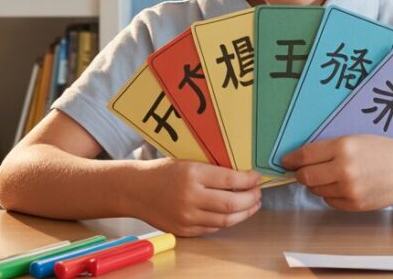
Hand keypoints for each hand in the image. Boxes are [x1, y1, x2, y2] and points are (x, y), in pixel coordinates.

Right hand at [132, 159, 262, 236]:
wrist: (134, 190)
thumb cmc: (162, 172)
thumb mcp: (187, 161)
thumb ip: (212, 170)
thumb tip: (242, 176)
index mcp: (192, 174)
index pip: (231, 180)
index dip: (249, 180)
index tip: (257, 177)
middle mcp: (190, 196)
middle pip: (231, 203)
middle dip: (251, 198)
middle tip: (258, 193)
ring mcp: (186, 216)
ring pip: (225, 220)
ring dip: (243, 213)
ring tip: (251, 205)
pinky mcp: (183, 230)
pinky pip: (212, 228)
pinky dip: (226, 221)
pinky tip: (232, 214)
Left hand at [282, 135, 392, 210]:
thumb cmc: (384, 150)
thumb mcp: (356, 139)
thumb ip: (330, 148)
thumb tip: (301, 158)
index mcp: (343, 146)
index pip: (305, 155)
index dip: (291, 159)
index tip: (286, 161)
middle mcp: (344, 169)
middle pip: (306, 176)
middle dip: (301, 174)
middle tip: (302, 171)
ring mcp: (349, 189)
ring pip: (317, 190)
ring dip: (317, 185)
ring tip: (330, 176)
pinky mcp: (355, 205)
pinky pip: (330, 201)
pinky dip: (331, 195)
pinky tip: (342, 186)